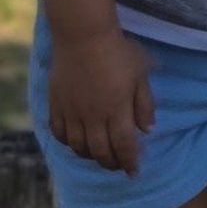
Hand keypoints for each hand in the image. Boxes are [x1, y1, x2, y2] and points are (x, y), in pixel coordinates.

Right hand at [48, 26, 152, 173]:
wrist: (83, 35)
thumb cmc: (118, 52)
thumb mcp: (141, 75)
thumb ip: (144, 104)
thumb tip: (147, 130)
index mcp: (117, 111)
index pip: (124, 145)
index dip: (129, 162)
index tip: (134, 172)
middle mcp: (93, 117)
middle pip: (100, 151)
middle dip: (111, 163)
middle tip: (118, 165)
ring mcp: (72, 112)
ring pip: (78, 147)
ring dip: (90, 156)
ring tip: (100, 156)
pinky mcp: (56, 105)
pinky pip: (59, 133)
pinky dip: (69, 143)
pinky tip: (76, 142)